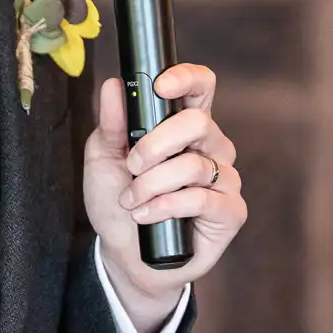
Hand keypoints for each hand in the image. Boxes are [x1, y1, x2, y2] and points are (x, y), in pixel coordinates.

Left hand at [83, 64, 247, 332]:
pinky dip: (164, 207)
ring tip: (131, 200)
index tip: (160, 86)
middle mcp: (210, 148)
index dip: (187, 78)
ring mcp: (224, 179)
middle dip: (154, 144)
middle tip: (131, 165)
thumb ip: (111, 123)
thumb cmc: (117, 202)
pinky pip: (201, 199)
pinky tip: (146, 216)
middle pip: (198, 122)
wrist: (124, 254)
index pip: (200, 88)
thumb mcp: (103, 159)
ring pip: (193, 164)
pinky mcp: (229, 211)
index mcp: (182, 128)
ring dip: (151, 184)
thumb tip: (113, 85)